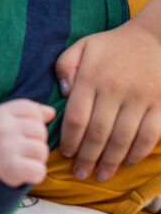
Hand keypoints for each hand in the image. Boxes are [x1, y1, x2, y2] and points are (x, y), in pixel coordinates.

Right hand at [0, 100, 55, 187]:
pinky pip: (40, 170)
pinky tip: (24, 171)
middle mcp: (2, 128)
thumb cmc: (0, 139)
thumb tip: (51, 112)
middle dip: (36, 141)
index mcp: (0, 113)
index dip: (34, 122)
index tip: (21, 130)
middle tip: (21, 148)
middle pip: (40, 131)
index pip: (34, 111)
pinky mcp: (11, 168)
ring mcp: (6, 148)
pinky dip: (35, 174)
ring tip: (22, 159)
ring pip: (42, 151)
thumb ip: (30, 111)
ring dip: (36, 158)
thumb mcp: (8, 119)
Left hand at [56, 20, 160, 180]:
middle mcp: (114, 89)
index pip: (77, 118)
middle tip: (80, 173)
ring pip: (122, 139)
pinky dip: (138, 151)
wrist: (154, 38)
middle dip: (87, 158)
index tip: (65, 154)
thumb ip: (65, 66)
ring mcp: (139, 98)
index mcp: (92, 77)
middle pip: (97, 134)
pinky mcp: (160, 104)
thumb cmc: (113, 47)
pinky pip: (149, 135)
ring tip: (101, 175)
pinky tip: (128, 161)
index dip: (70, 141)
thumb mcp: (83, 46)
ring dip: (110, 162)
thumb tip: (63, 94)